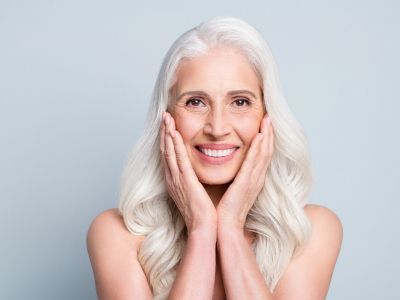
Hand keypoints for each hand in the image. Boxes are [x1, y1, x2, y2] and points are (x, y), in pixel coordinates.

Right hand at [160, 112, 216, 232]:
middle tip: (164, 115)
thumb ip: (193, 179)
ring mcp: (177, 180)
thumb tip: (197, 170)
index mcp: (175, 180)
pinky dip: (175, 146)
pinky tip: (174, 134)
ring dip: (167, 133)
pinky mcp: (185, 182)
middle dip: (164, 131)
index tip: (168, 124)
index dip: (167, 139)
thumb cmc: (202, 212)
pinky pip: (179, 160)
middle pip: (165, 150)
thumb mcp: (195, 192)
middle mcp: (173, 178)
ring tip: (166, 118)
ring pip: (169, 152)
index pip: (169, 155)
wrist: (203, 228)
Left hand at [216, 114, 273, 229]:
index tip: (264, 124)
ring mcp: (253, 181)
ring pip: (263, 154)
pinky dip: (258, 149)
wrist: (225, 226)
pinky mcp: (246, 184)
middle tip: (269, 117)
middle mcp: (257, 178)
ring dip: (266, 136)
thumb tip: (232, 166)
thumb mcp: (233, 189)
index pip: (262, 155)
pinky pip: (254, 163)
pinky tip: (259, 137)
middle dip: (269, 133)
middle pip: (267, 151)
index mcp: (253, 179)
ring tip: (267, 120)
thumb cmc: (226, 209)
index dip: (265, 139)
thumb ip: (236, 177)